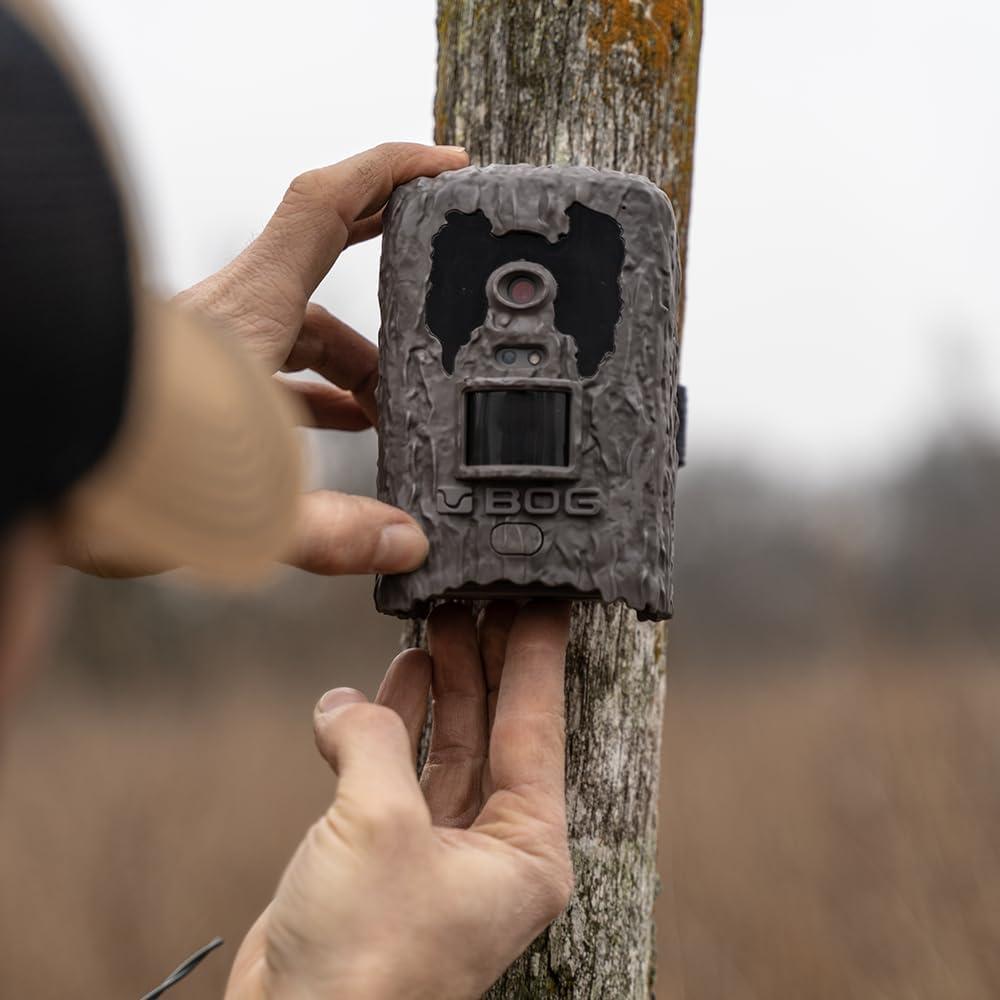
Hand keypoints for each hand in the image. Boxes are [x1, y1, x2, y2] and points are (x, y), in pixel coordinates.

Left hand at [66, 143, 468, 579]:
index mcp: (249, 313)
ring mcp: (216, 345)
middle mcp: (232, 314)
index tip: (445, 166)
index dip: (392, 171)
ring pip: (302, 325)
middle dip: (388, 264)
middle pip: (324, 263)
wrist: (27, 456)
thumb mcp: (235, 508)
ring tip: (395, 406)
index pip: (326, 207)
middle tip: (437, 273)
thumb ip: (328, 531)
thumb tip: (403, 544)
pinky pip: (278, 364)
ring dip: (355, 357)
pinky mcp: (201, 379)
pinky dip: (320, 388)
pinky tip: (344, 425)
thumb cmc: (106, 469)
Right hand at [226, 601, 573, 999]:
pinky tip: (376, 685)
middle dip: (483, 662)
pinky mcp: (386, 854)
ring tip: (436, 622)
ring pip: (445, 745)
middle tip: (479, 596)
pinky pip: (396, 770)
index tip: (544, 602)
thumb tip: (348, 704)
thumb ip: (374, 741)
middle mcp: (490, 849)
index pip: (537, 730)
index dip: (536, 658)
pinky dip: (384, 726)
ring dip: (436, 685)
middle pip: (493, 730)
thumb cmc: (363, 956)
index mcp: (525, 852)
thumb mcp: (380, 825)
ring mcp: (437, 850)